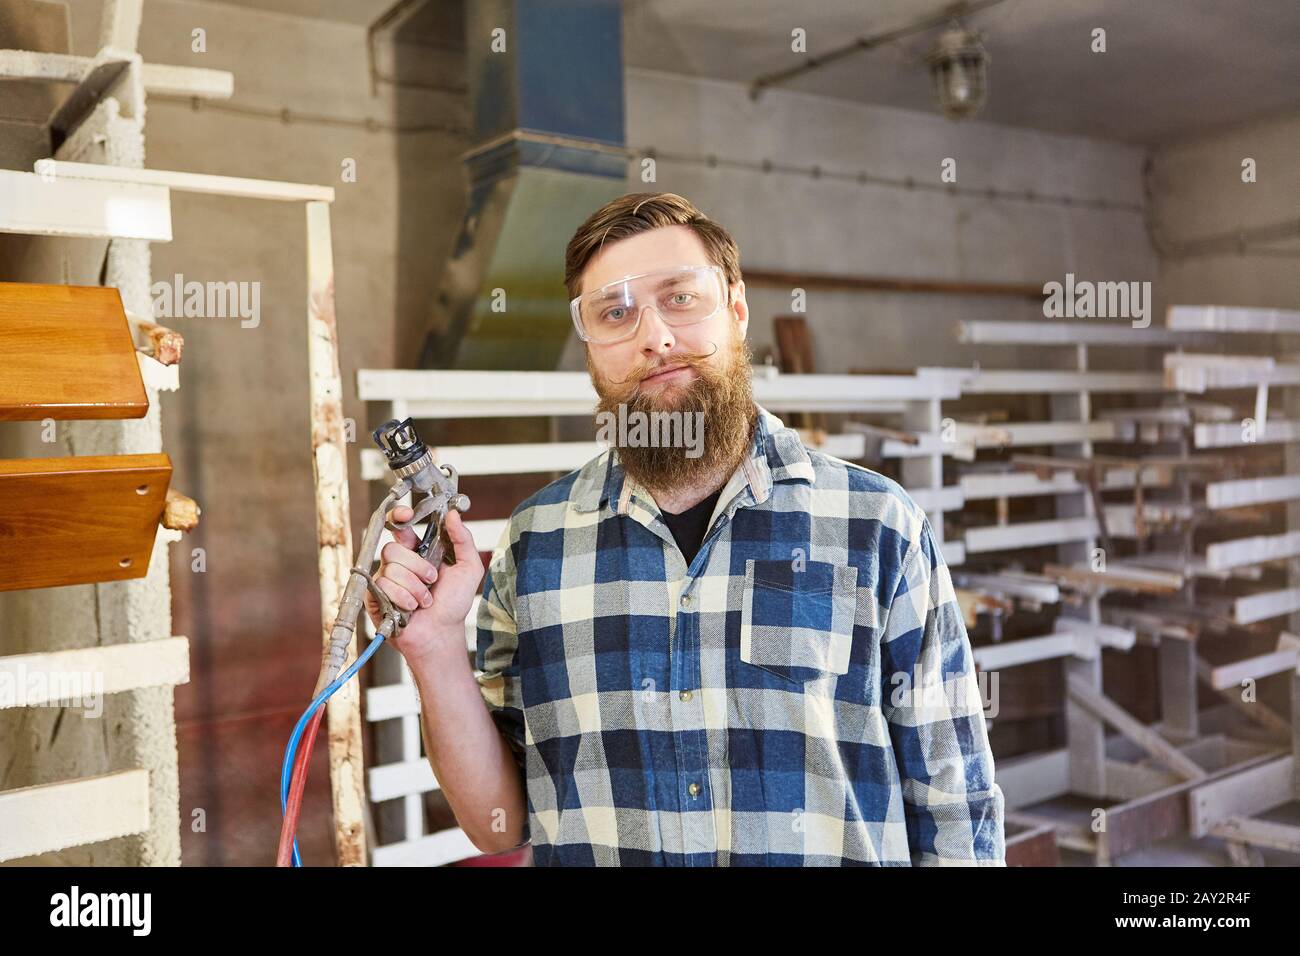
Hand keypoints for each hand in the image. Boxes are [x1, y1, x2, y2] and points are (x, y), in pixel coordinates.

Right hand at [363, 506, 484, 661]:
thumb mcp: (469, 568)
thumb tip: (452, 514)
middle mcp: (399, 563)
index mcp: (418, 551)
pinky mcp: (375, 596)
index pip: (401, 527)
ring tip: (424, 600)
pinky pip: (382, 585)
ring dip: (414, 588)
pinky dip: (403, 598)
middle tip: (432, 580)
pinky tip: (411, 608)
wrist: (442, 633)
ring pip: (390, 568)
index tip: (406, 515)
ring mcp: (385, 579)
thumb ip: (463, 539)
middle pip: (394, 548)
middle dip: (418, 566)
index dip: (399, 517)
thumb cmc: (454, 604)